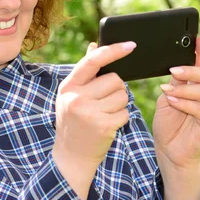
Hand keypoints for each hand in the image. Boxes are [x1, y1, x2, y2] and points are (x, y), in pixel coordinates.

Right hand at [53, 41, 135, 167]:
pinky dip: (121, 118)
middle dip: (116, 89)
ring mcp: (89, 113)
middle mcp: (76, 98)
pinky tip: (108, 124)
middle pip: (114, 79)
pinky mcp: (103, 126)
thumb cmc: (74, 120)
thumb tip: (94, 45)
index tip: (131, 45)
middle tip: (103, 102)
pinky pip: (125, 112)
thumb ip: (85, 71)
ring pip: (123, 96)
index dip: (113, 50)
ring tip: (104, 114)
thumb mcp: (72, 95)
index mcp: (68, 86)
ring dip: (120, 104)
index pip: (93, 61)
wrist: (71, 154)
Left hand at [152, 33, 199, 171]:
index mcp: (198, 85)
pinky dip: (184, 103)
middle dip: (190, 70)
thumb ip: (173, 83)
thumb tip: (175, 66)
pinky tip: (172, 101)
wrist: (169, 150)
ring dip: (183, 89)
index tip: (198, 35)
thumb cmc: (167, 123)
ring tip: (167, 90)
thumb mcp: (167, 97)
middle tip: (173, 70)